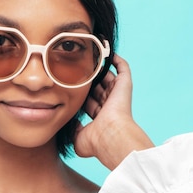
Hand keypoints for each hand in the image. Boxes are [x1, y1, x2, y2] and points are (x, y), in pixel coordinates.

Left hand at [73, 54, 153, 169]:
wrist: (110, 136)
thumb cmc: (96, 141)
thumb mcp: (78, 138)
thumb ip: (73, 130)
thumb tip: (69, 123)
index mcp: (100, 116)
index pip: (89, 101)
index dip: (79, 93)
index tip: (67, 84)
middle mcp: (109, 105)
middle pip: (97, 88)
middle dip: (88, 79)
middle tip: (76, 67)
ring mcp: (117, 94)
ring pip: (108, 77)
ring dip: (100, 68)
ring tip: (90, 55)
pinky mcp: (124, 85)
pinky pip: (123, 68)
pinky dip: (117, 60)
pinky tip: (108, 52)